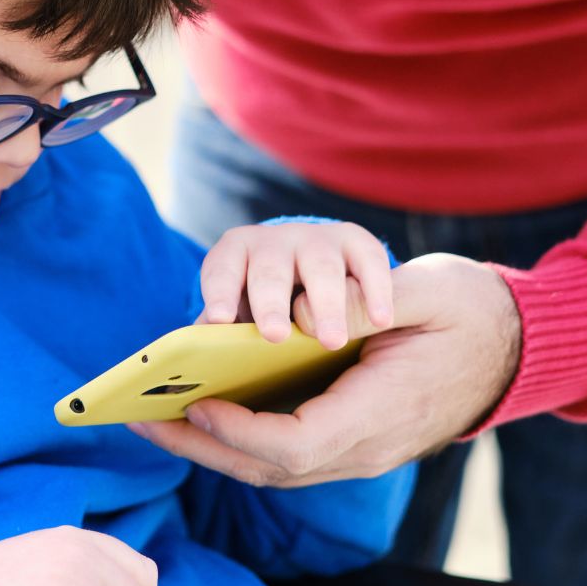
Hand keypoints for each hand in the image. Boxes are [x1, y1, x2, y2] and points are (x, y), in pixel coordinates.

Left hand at [135, 253, 521, 486]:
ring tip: (156, 414)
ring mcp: (364, 451)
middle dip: (203, 446)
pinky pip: (288, 453)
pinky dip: (241, 438)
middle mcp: (371, 446)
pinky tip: (203, 409)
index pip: (299, 444)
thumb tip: (300, 313)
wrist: (522, 347)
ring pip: (276, 468)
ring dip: (213, 447)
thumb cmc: (473, 311)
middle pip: (273, 468)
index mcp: (385, 410)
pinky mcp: (356, 441)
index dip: (242, 431)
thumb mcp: (427, 290)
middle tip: (142, 415)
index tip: (198, 405)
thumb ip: (364, 301)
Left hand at [196, 221, 393, 348]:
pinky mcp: (360, 246)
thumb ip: (232, 323)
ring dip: (325, 303)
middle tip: (274, 335)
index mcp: (242, 255)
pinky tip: (380, 320)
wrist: (341, 284)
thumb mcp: (250, 309)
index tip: (218, 319)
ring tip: (331, 341)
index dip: (221, 290)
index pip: (224, 266)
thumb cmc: (284, 308)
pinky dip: (375, 289)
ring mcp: (321, 243)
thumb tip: (206, 342)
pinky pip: (369, 261)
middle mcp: (280, 243)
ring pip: (321, 267)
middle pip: (271, 270)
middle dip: (271, 301)